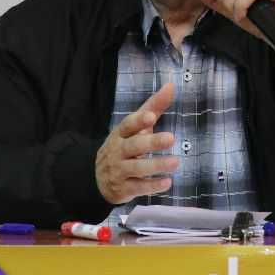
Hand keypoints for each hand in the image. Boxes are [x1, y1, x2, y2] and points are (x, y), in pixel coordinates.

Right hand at [95, 82, 179, 204]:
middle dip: (151, 142)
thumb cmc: (124, 146)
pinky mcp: (124, 188)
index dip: (138, 121)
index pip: (127, 125)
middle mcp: (118, 151)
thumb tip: (171, 85)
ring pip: (137, 168)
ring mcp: (119, 171)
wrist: (98, 178)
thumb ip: (153, 107)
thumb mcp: (136, 127)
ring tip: (176, 162)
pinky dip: (152, 186)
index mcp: (121, 134)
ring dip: (156, 165)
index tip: (151, 116)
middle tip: (171, 138)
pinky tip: (167, 183)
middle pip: (133, 146)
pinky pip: (138, 187)